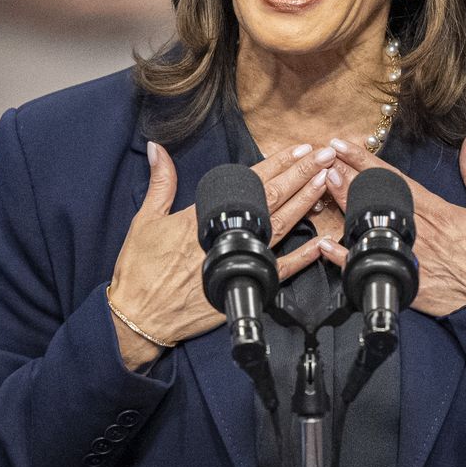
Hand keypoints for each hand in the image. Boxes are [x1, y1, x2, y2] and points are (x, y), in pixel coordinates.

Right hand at [107, 140, 338, 369]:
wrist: (139, 317)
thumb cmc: (139, 270)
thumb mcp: (145, 220)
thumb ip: (159, 182)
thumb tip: (156, 149)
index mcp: (201, 216)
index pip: (248, 182)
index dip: (276, 164)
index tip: (298, 149)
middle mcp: (225, 235)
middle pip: (272, 199)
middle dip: (301, 174)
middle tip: (325, 155)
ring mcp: (236, 261)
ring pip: (280, 227)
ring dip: (305, 203)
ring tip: (325, 182)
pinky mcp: (242, 286)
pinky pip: (280, 270)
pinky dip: (302, 257)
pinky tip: (321, 243)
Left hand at [315, 132, 465, 317]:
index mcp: (440, 213)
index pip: (395, 180)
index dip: (366, 160)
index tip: (345, 145)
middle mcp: (422, 235)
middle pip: (376, 201)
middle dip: (347, 177)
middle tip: (322, 160)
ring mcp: (414, 261)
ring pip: (371, 229)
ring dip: (344, 207)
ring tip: (322, 188)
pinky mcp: (412, 288)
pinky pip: (376, 269)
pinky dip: (348, 259)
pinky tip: (327, 246)